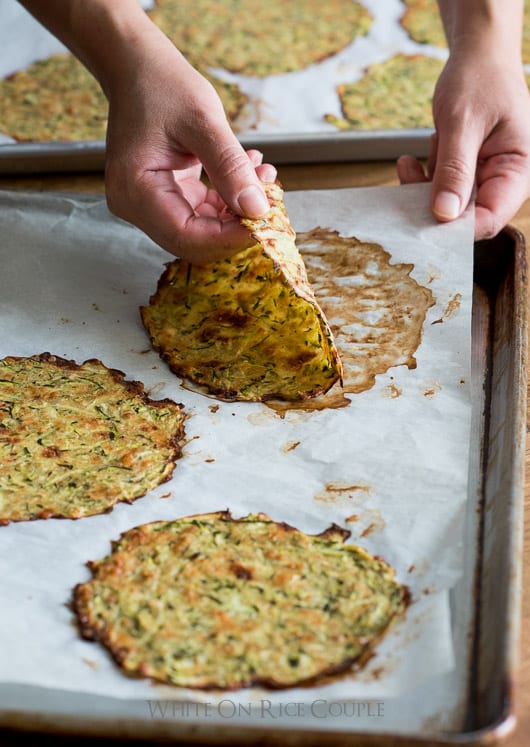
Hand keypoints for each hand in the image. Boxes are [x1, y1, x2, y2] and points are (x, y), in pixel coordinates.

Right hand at [103, 28, 275, 262]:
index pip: (187, 236)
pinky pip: (202, 214)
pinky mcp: (165, 198)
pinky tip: (246, 172)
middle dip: (236, 226)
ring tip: (261, 175)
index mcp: (135, 191)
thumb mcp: (203, 121)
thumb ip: (230, 168)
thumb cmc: (161, 85)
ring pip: (203, 230)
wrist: (138, 68)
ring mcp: (149, 205)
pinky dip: (228, 199)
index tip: (266, 222)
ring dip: (238, 211)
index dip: (229, 238)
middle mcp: (136, 206)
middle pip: (194, 241)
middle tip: (270, 196)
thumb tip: (257, 210)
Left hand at [397, 52, 529, 238]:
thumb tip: (444, 214)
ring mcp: (483, 178)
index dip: (457, 228)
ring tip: (417, 158)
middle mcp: (503, 180)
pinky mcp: (465, 174)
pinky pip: (440, 190)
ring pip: (448, 206)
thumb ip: (454, 169)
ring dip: (424, 188)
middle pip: (466, 217)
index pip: (489, 219)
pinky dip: (423, 177)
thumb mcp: (463, 123)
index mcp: (518, 171)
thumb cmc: (479, 80)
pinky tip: (413, 157)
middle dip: (433, 205)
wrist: (478, 56)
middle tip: (407, 181)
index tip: (424, 220)